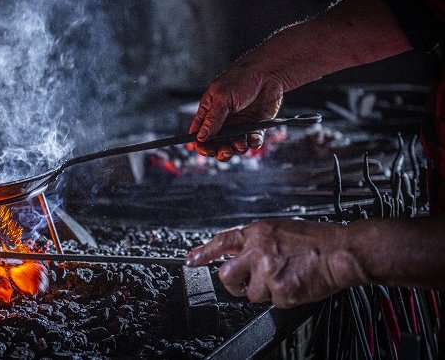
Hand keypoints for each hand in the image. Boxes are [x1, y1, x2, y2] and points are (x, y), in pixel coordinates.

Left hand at [185, 219, 362, 307]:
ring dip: (265, 291)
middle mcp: (258, 251)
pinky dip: (283, 297)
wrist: (341, 251)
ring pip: (251, 294)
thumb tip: (235, 250)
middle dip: (233, 284)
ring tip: (284, 277)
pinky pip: (272, 302)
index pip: (222, 241)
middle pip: (226, 275)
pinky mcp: (281, 291)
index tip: (191, 260)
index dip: (204, 252)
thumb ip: (255, 240)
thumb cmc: (315, 240)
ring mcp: (268, 272)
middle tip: (245, 283)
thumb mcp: (278, 230)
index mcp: (257, 233)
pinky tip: (294, 283)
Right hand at [189, 58, 285, 160]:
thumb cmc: (241, 79)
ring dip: (236, 149)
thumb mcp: (222, 97)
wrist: (268, 73)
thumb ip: (212, 119)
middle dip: (220, 151)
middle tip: (225, 150)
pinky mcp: (256, 126)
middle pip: (217, 144)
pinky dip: (253, 144)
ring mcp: (240, 124)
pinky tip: (253, 139)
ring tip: (240, 143)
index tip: (206, 150)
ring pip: (234, 146)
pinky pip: (252, 141)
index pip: (200, 133)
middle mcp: (224, 120)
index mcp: (210, 111)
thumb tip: (200, 137)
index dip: (200, 144)